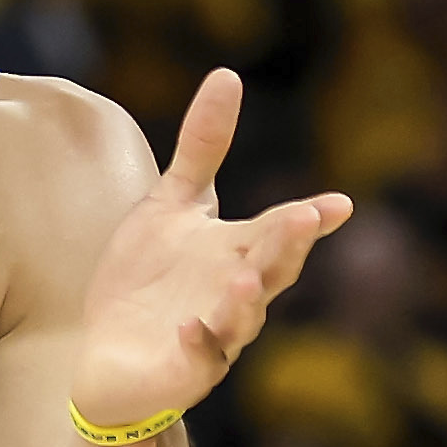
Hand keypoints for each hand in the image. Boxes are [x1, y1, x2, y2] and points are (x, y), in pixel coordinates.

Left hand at [65, 70, 353, 438]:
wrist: (108, 357)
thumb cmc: (147, 281)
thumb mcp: (170, 205)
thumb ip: (202, 148)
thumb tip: (228, 75)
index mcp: (238, 254)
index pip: (281, 232)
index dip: (310, 219)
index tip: (339, 203)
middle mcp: (236, 297)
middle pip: (271, 272)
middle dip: (286, 248)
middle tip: (303, 218)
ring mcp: (214, 337)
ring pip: (240, 320)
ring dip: (244, 301)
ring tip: (244, 278)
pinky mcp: (182, 371)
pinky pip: (196, 359)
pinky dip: (197, 343)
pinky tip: (189, 326)